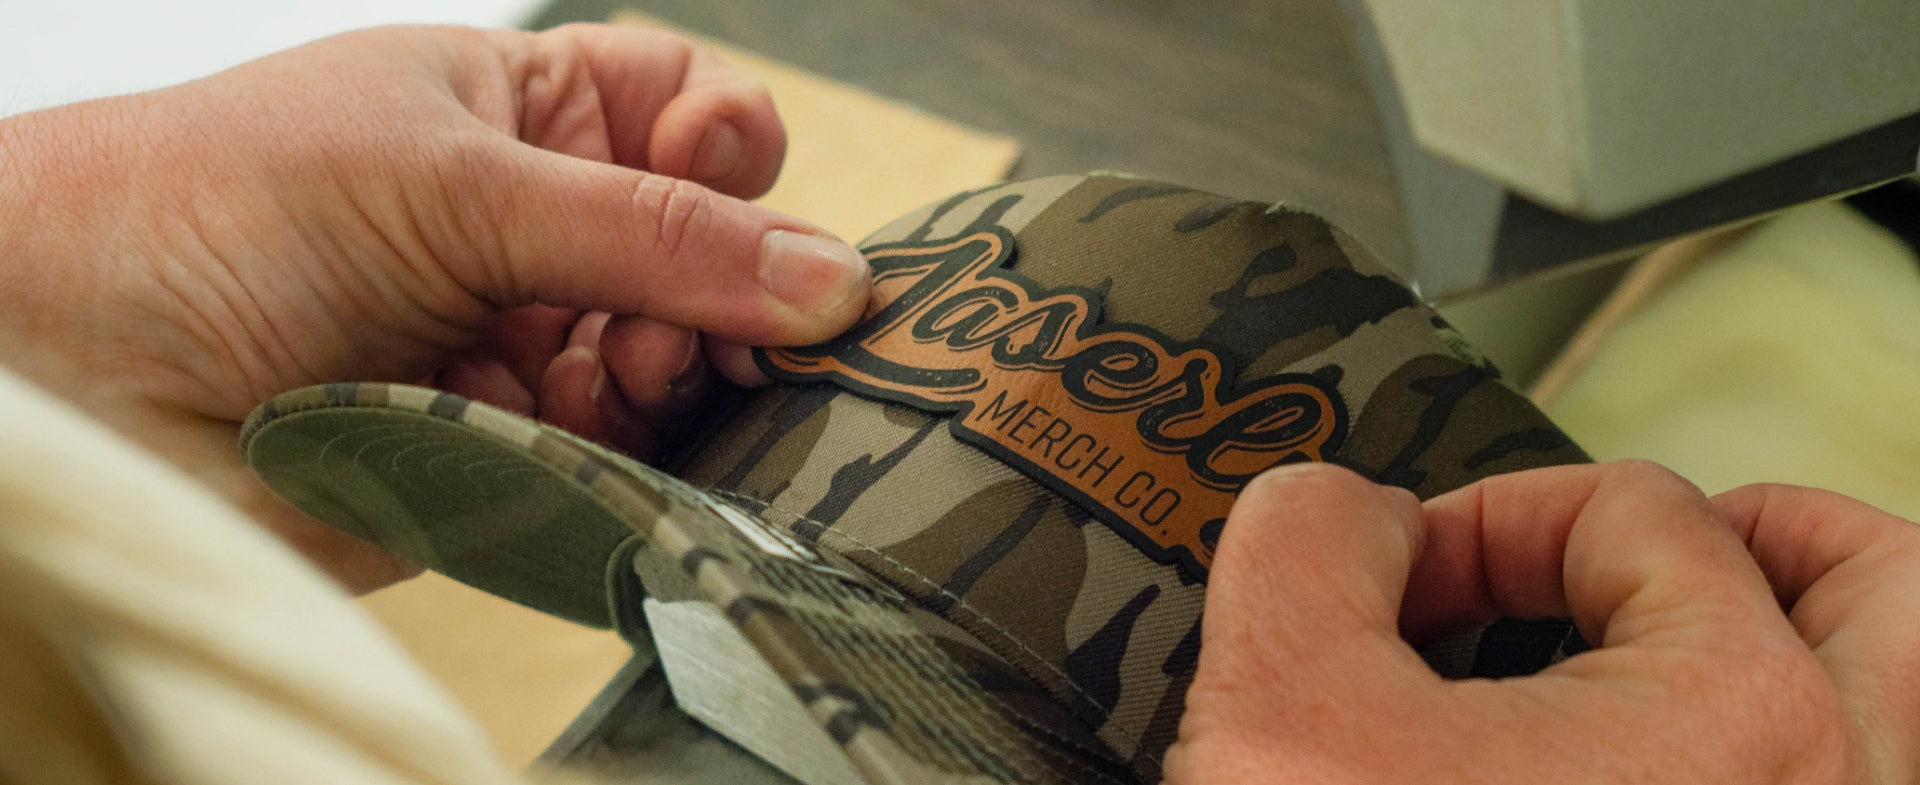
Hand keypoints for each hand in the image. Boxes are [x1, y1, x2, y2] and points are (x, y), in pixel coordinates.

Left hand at [0, 24, 871, 590]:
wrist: (71, 366)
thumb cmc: (219, 208)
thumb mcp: (460, 181)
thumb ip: (656, 233)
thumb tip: (829, 275)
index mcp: (526, 116)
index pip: (693, 114)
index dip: (738, 147)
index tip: (744, 180)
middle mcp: (540, 230)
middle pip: (711, 252)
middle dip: (728, 282)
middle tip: (718, 321)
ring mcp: (529, 342)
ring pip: (681, 360)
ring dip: (678, 367)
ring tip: (625, 369)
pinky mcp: (510, 453)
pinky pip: (624, 454)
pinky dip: (628, 444)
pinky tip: (580, 421)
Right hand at [1166, 461, 1919, 782]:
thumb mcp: (1277, 710)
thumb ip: (1308, 540)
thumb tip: (1347, 521)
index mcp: (1738, 718)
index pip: (1634, 516)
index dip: (1493, 519)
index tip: (1412, 583)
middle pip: (1871, 593)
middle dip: (1751, 540)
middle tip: (1640, 551)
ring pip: (1894, 709)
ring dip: (1803, 641)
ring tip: (1700, 633)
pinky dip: (1761, 759)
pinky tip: (1639, 777)